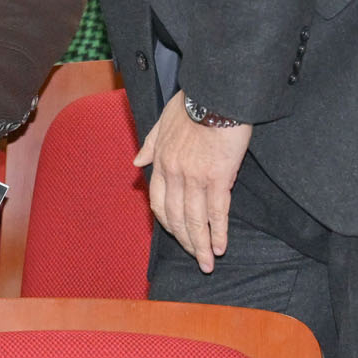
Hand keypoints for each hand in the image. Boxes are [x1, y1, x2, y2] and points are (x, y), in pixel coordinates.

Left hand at [132, 91, 251, 273]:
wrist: (216, 94)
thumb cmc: (192, 104)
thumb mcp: (162, 121)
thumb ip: (150, 144)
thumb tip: (136, 164)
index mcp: (161, 161)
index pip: (157, 201)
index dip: (166, 223)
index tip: (175, 236)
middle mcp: (174, 172)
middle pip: (175, 216)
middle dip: (185, 241)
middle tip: (195, 259)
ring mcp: (195, 176)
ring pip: (194, 219)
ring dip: (200, 245)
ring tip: (207, 263)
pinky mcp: (218, 176)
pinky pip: (216, 212)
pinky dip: (217, 232)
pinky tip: (221, 246)